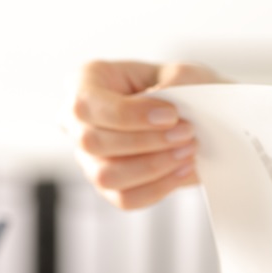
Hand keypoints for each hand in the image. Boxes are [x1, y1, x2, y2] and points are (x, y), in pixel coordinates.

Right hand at [68, 60, 223, 209]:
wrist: (194, 118)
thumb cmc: (181, 89)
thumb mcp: (184, 74)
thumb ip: (176, 80)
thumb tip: (160, 97)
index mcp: (86, 82)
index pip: (87, 105)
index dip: (128, 114)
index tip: (171, 115)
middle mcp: (77, 122)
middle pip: (92, 142)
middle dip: (146, 141)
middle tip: (187, 133)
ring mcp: (88, 158)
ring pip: (106, 176)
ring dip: (153, 166)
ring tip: (188, 151)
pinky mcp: (108, 187)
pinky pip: (125, 198)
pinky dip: (159, 187)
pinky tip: (183, 169)